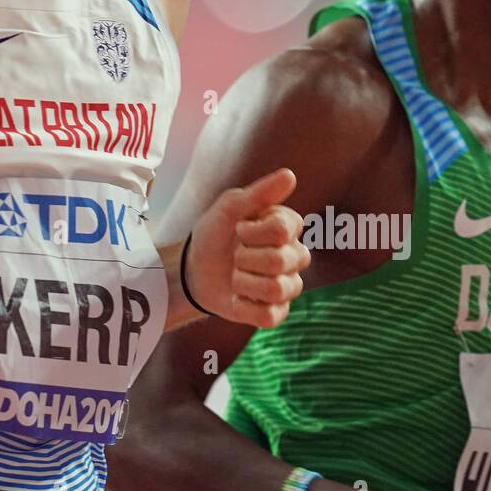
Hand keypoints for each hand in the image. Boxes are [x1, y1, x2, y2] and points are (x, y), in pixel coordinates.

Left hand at [184, 168, 308, 326]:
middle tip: (235, 254)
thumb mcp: (230, 207)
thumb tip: (290, 175)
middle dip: (245, 258)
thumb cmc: (215, 232)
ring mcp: (288, 285)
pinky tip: (238, 297)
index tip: (239, 228)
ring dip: (243, 282)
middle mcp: (295, 256)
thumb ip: (260, 193)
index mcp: (289, 227)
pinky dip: (245, 306)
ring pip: (275, 290)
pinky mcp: (276, 312)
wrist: (194, 268)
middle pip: (279, 262)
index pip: (283, 231)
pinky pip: (270, 316)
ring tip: (236, 276)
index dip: (252, 231)